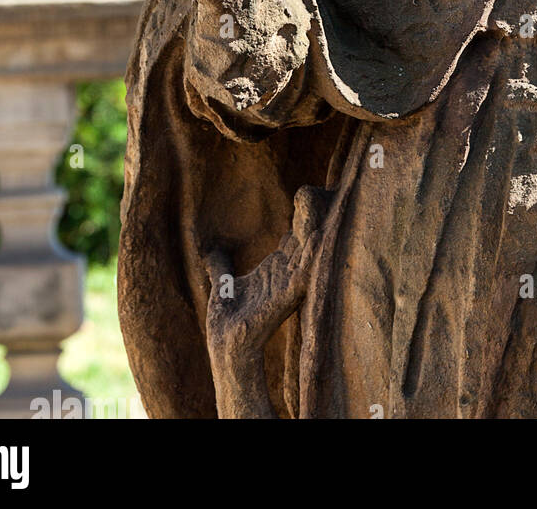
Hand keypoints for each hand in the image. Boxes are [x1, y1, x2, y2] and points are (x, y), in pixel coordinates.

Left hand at [204, 186, 321, 417]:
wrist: (225, 346)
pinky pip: (303, 273)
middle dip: (312, 218)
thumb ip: (219, 268)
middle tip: (323, 192)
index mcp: (272, 270)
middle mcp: (284, 274)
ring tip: (327, 207)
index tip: (309, 194)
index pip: (291, 239)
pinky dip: (312, 256)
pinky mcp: (286, 297)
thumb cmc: (226, 321)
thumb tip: (209, 253)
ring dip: (316, 232)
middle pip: (302, 241)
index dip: (300, 218)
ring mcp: (287, 285)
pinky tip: (319, 237)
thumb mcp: (222, 285)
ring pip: (306, 253)